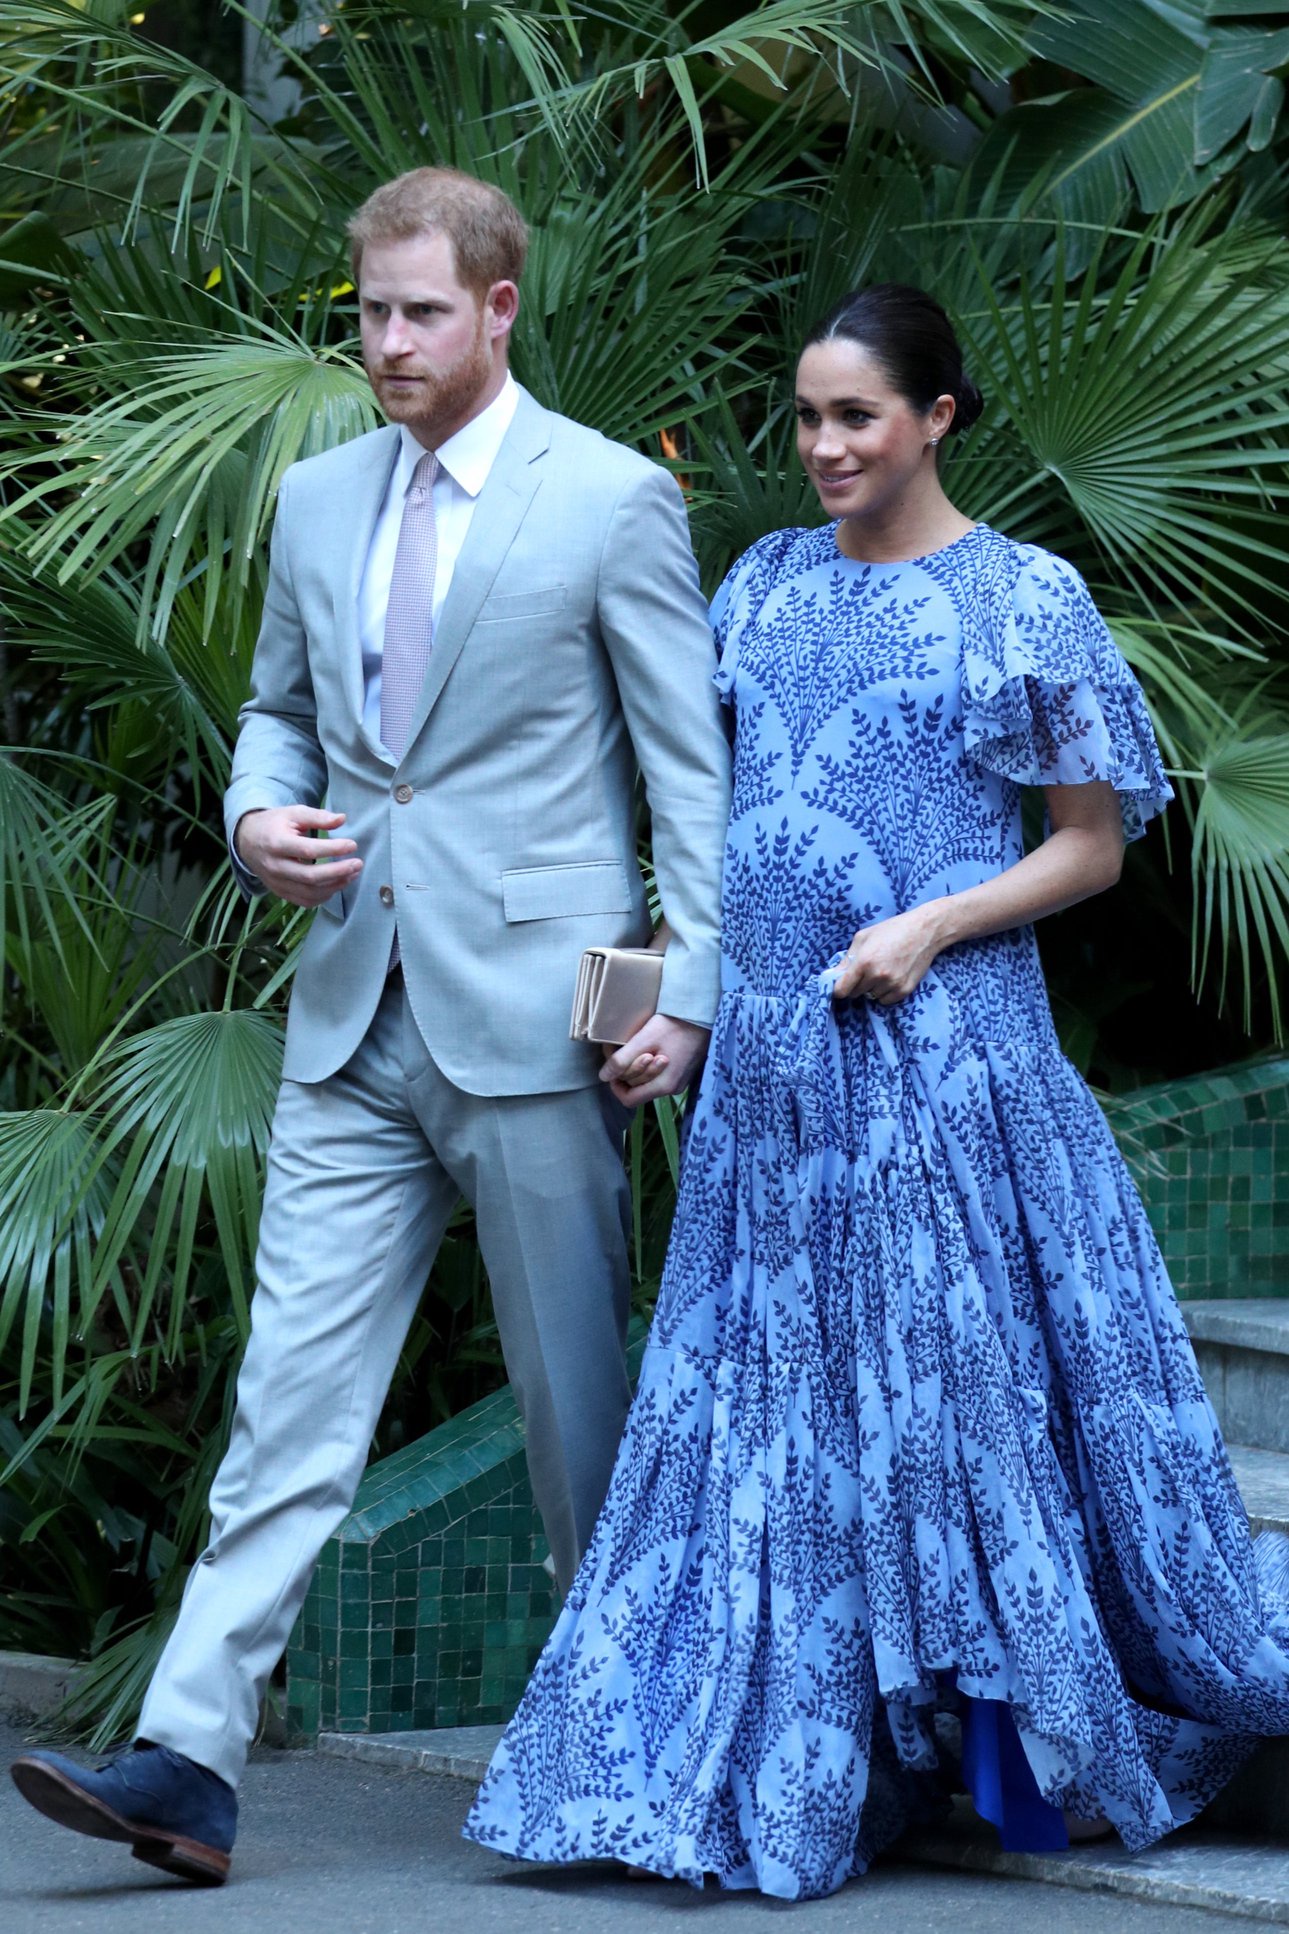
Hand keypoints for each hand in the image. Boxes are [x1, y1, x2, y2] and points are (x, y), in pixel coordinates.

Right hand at [235, 805, 360, 907]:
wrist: (247, 841)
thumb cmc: (274, 824)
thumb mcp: (293, 813)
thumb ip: (317, 816)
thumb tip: (342, 819)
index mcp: (276, 843)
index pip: (308, 850)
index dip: (333, 849)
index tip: (352, 845)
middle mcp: (275, 866)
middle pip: (310, 877)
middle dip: (338, 872)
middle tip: (358, 864)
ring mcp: (276, 883)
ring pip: (309, 893)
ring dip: (335, 886)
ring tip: (352, 874)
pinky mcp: (280, 892)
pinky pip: (304, 902)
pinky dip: (324, 897)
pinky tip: (337, 885)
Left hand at [599, 1013, 709, 1108]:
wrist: (703, 1014)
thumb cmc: (675, 1025)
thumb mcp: (644, 1040)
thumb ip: (623, 1060)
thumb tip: (603, 1076)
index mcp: (664, 1085)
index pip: (630, 1099)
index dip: (616, 1086)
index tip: (612, 1067)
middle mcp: (673, 1088)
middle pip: (638, 1088)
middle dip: (625, 1069)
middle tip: (621, 1047)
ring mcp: (680, 1080)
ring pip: (647, 1080)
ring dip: (636, 1065)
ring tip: (635, 1044)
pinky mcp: (683, 1070)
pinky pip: (659, 1073)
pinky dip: (649, 1062)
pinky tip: (649, 1046)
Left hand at [833, 905, 943, 1004]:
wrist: (924, 931)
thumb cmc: (892, 929)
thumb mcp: (863, 937)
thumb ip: (846, 958)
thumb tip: (834, 975)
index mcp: (864, 962)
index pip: (841, 990)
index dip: (837, 988)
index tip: (839, 985)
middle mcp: (877, 976)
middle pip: (854, 994)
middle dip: (855, 985)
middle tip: (864, 971)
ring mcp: (892, 985)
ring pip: (870, 997)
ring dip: (871, 988)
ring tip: (881, 970)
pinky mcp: (904, 990)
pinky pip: (885, 1000)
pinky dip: (884, 993)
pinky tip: (890, 977)